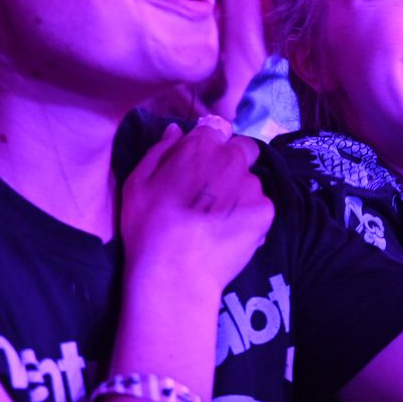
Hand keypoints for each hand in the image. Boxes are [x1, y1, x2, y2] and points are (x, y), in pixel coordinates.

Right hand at [120, 120, 272, 297]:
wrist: (173, 272)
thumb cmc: (147, 226)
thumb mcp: (137, 181)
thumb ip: (160, 150)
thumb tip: (176, 131)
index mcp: (201, 145)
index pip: (218, 129)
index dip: (211, 145)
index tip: (201, 165)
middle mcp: (232, 159)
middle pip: (243, 149)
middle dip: (232, 162)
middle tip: (212, 191)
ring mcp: (251, 185)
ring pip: (250, 181)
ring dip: (239, 192)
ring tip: (216, 220)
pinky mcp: (265, 211)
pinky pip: (259, 207)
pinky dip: (248, 216)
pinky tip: (228, 232)